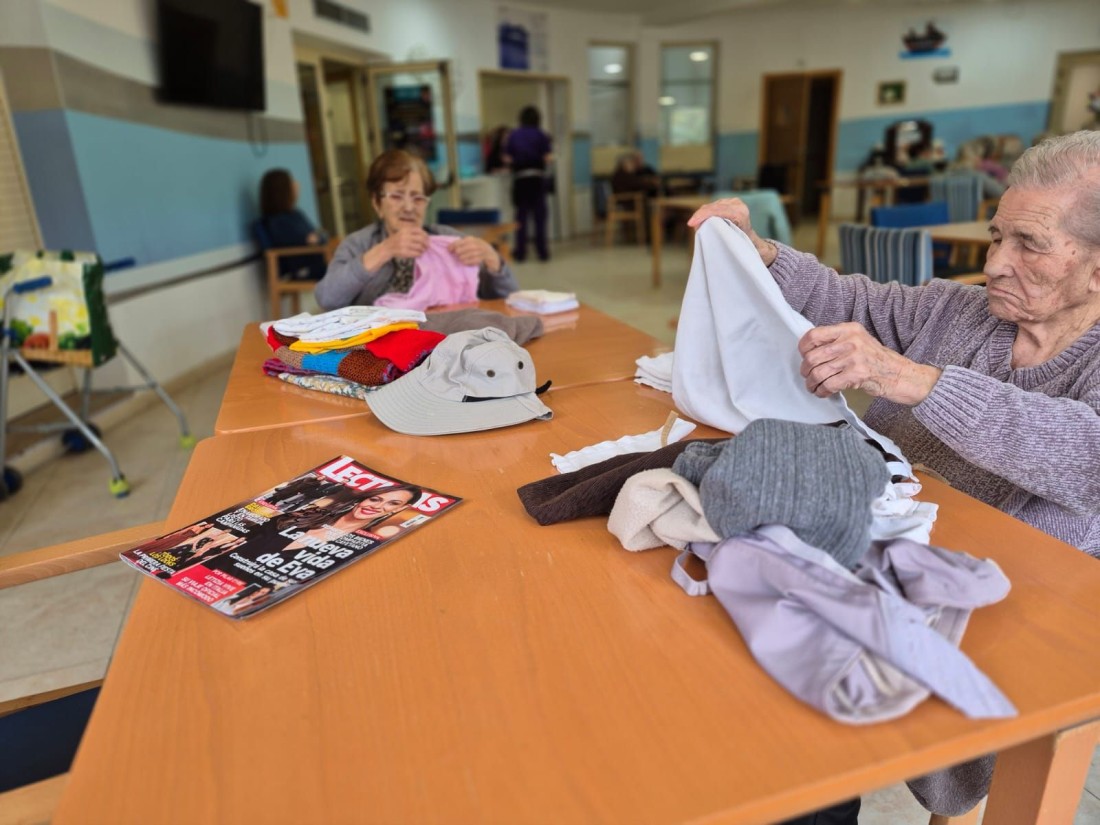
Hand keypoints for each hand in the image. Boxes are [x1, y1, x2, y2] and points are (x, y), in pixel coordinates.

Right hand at [385, 226, 429, 258]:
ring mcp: (404, 244)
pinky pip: (416, 253)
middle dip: (426, 243)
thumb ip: (412, 233)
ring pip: (420, 247)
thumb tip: (427, 237)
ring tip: (423, 251)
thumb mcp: (402, 233)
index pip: (419, 231)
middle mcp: (404, 236)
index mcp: (405, 230)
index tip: (428, 239)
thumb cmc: (396, 241)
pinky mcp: (404, 252)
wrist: (386, 248)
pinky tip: (418, 254)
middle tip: (427, 246)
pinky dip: (419, 254)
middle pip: (421, 239)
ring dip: (423, 249)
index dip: (426, 235)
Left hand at [450, 235, 501, 272]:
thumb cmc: (479, 252)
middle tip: (455, 254)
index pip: (464, 240)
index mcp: (474, 239)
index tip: (448, 249)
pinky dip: (470, 261)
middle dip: (461, 249)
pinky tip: (464, 262)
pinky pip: (477, 259)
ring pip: (473, 252)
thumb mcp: (471, 246)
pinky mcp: (487, 258)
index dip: (456, 244)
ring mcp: (484, 251)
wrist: (493, 257)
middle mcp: (480, 243)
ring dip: (465, 256)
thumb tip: (450, 248)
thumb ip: (463, 246)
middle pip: (470, 245)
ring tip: (460, 259)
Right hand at [686, 198, 776, 264]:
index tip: (691, 224)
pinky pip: (714, 206)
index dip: (702, 216)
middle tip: (691, 224)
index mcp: (740, 214)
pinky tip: (701, 219)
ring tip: (696, 224)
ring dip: (702, 214)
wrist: (752, 241)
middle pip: (713, 207)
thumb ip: (718, 233)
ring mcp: (734, 202)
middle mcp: (738, 205)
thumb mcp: (731, 241)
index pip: (717, 211)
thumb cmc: (742, 245)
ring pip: (712, 205)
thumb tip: (701, 227)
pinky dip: (706, 213)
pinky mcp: (730, 202)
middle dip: (700, 215)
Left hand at [798, 323, 941, 404]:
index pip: (814, 335)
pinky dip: (822, 391)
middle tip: (807, 376)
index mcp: (848, 329)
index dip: (804, 348)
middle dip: (806, 370)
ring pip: (819, 372)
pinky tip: (823, 393)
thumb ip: (836, 341)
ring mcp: (854, 357)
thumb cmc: (874, 358)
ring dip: (812, 383)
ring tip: (813, 387)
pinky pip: (829, 384)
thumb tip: (809, 350)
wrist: (897, 373)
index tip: (804, 356)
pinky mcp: (857, 374)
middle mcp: (850, 341)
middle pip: (813, 356)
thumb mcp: (857, 340)